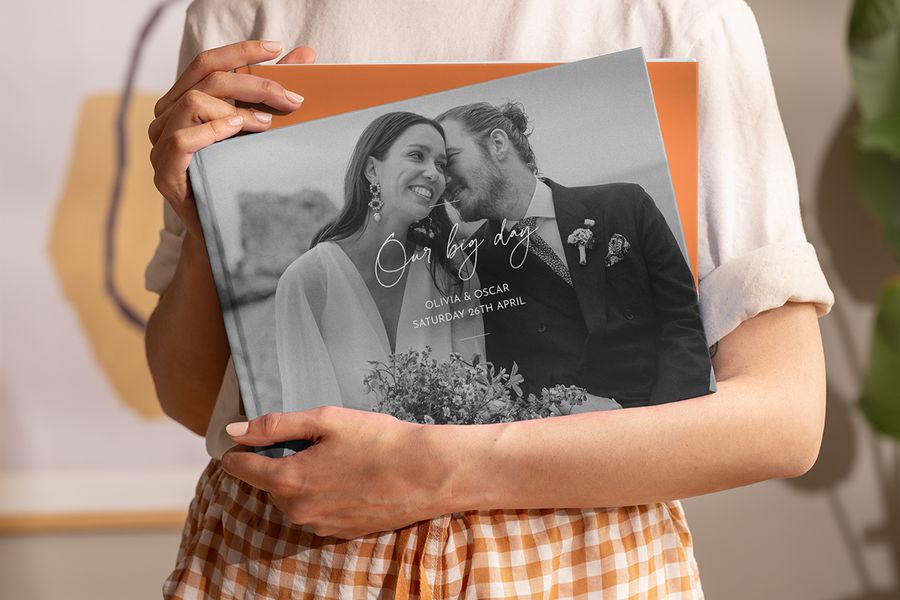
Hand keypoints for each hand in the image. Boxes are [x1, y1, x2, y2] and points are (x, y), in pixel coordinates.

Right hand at [149, 40, 315, 238]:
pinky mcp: (163, 173)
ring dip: (236, 110)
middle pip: (206, 79)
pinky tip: (237, 131)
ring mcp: (160, 144)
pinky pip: (181, 140)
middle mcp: (166, 117)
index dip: (241, 50)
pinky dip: (212, 131)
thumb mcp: (262, 127)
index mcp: (184, 101)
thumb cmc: (243, 175)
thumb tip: (307, 54)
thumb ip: (276, 90)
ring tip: (266, 125)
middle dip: (254, 84)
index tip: (278, 49)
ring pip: (193, 102)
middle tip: (292, 100)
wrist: (229, 230)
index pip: (206, 62)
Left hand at [220, 407, 449, 538]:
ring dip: (305, 478)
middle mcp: (298, 510)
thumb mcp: (326, 420)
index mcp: (289, 480)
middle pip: (270, 482)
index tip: (250, 436)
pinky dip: (326, 492)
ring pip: (295, 497)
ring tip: (340, 457)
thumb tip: (235, 431)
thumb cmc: (378, 441)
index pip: (242, 468)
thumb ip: (276, 425)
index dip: (241, 449)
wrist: (426, 473)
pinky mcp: (340, 532)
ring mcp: (320, 525)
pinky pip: (318, 509)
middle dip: (282, 461)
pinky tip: (351, 476)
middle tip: (315, 439)